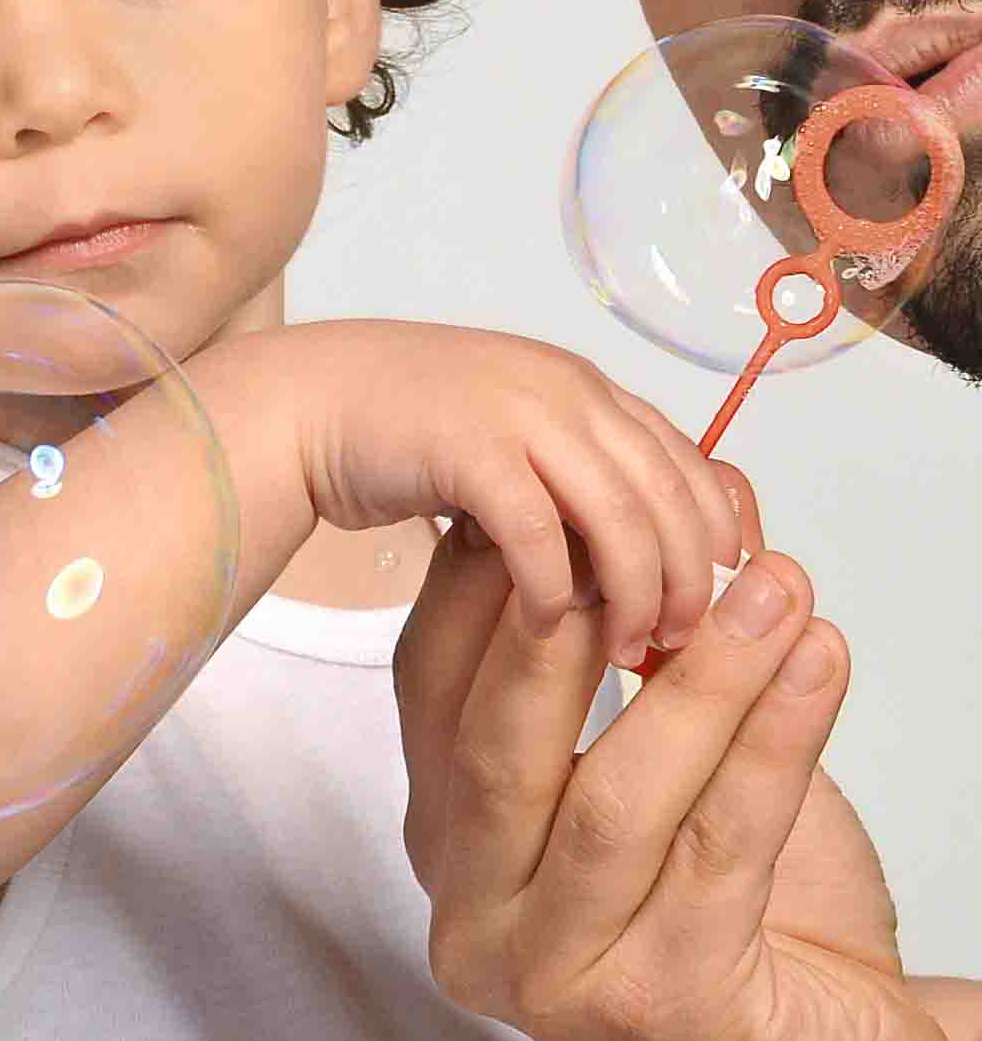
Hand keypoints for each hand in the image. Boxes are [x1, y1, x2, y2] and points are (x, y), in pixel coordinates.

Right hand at [265, 318, 740, 657]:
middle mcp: (568, 391)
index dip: (719, 538)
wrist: (315, 403)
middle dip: (690, 579)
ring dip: (636, 593)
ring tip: (628, 650)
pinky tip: (549, 628)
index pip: (690, 463)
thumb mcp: (518, 441)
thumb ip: (578, 475)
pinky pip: (537, 532)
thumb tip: (649, 558)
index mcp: (588, 390)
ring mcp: (520, 413)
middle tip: (683, 645)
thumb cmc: (413, 433)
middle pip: (669, 494)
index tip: (726, 606)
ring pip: (619, 515)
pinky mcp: (469, 448)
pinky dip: (553, 588)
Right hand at [394, 499, 966, 1040]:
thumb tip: (615, 509)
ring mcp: (560, 976)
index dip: (483, 581)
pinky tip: (818, 663)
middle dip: (571, 623)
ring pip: (616, 797)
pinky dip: (774, 741)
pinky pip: (719, 849)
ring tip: (777, 589)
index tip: (554, 490)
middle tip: (645, 532)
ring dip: (706, 676)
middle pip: (496, 744)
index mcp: (452, 838)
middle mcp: (478, 912)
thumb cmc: (715, 904)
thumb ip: (609, 661)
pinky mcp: (665, 1009)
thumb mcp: (634, 765)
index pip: (431, 688)